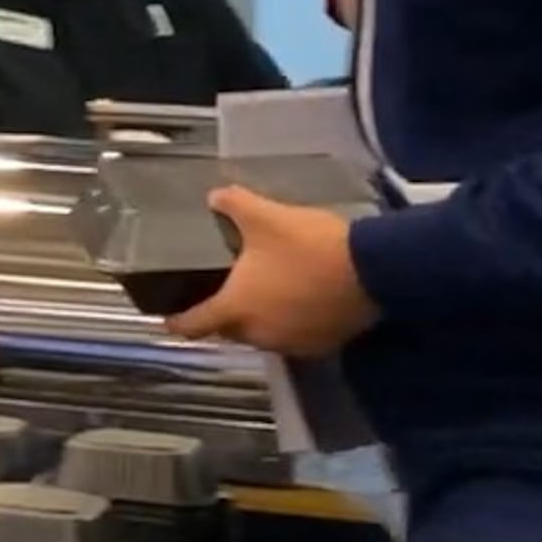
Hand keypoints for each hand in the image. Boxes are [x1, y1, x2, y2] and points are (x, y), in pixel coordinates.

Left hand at [166, 189, 379, 356]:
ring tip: (262, 294)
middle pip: (230, 332)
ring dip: (259, 320)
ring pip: (264, 336)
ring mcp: (294, 343)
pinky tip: (297, 301)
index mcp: (236, 309)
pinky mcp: (325, 344)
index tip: (168, 318)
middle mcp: (261, 335)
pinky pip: (296, 337)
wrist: (373, 269)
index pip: (194, 325)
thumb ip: (233, 204)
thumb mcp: (265, 216)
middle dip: (224, 316)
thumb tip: (215, 196)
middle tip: (223, 292)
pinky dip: (290, 323)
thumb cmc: (308, 246)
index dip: (177, 321)